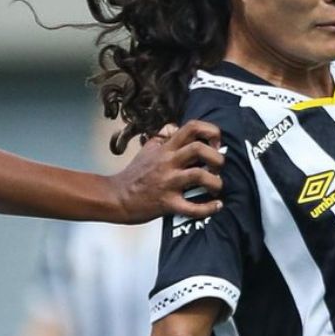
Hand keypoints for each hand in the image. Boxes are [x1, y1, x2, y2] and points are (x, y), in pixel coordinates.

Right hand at [109, 120, 223, 221]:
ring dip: (215, 181)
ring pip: (199, 175)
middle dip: (216, 157)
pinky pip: (192, 207)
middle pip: (198, 149)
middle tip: (218, 166)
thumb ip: (163, 137)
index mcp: (165, 148)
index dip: (210, 132)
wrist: (116, 197)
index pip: (191, 127)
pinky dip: (208, 208)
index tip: (216, 143)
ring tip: (217, 186)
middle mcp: (168, 162)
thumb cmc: (134, 175)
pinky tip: (216, 205)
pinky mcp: (167, 203)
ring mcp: (168, 183)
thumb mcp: (147, 148)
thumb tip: (176, 127)